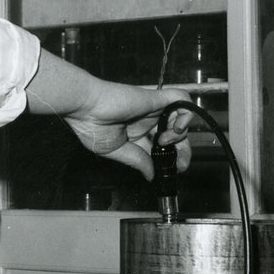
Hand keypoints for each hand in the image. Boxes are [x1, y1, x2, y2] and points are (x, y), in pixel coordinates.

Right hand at [26, 50, 193, 178]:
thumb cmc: (90, 125)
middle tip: (180, 163)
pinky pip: (183, 100)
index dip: (171, 157)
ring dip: (180, 133)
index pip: (162, 146)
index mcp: (136, 133)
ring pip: (182, 118)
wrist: (86, 107)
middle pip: (177, 134)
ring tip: (164, 139)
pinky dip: (186, 114)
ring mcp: (153, 109)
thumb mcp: (115, 151)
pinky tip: (174, 126)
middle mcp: (147, 121)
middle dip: (184, 150)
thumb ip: (136, 160)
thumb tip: (150, 175)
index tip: (173, 169)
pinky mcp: (157, 98)